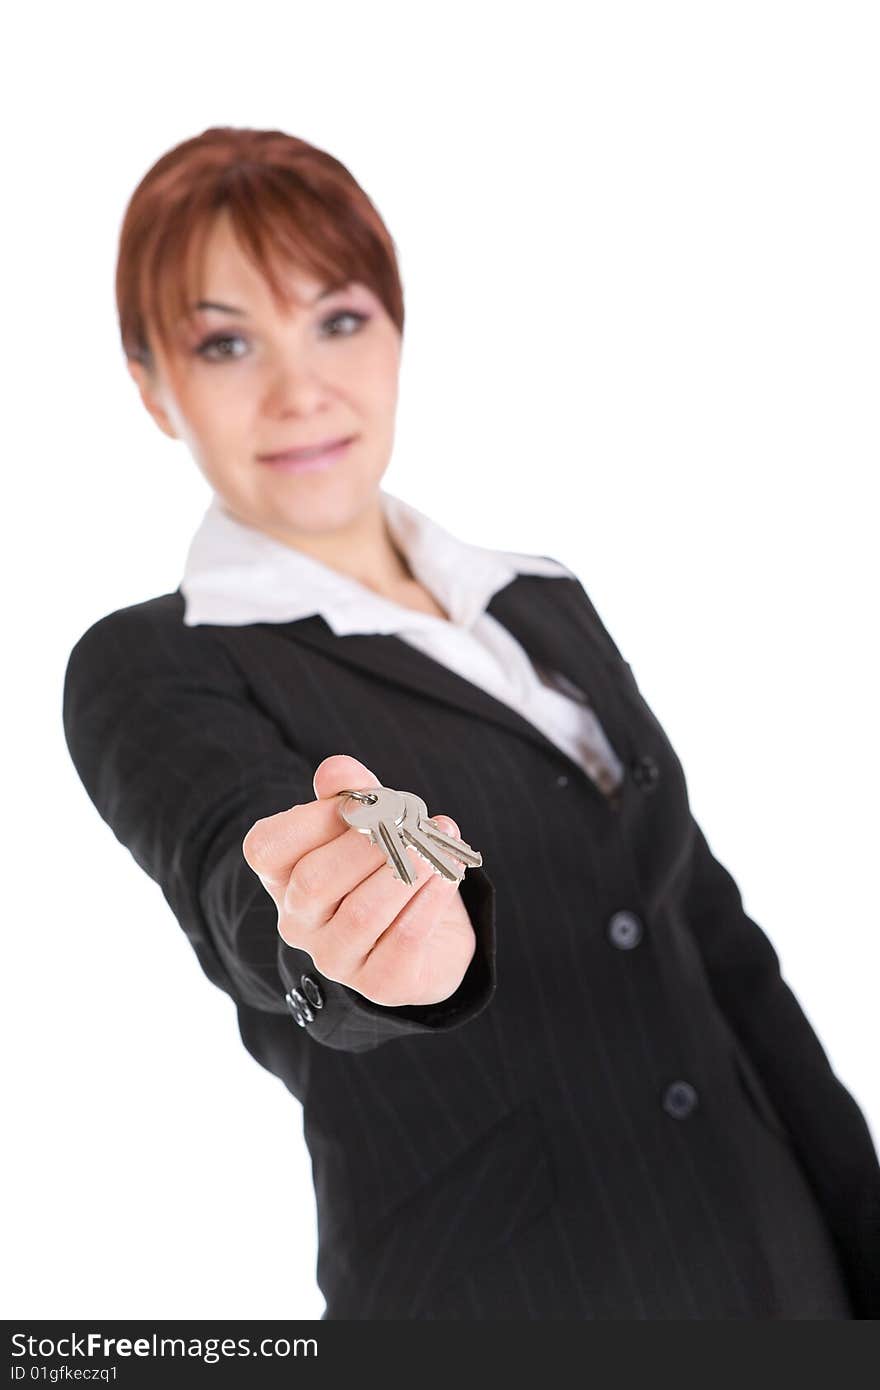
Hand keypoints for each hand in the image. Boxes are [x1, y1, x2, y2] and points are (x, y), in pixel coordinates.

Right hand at [241, 754, 477, 1006]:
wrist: (431, 935)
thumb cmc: (386, 867)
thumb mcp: (371, 822)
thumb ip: (352, 793)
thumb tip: (337, 770)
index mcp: (283, 877)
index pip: (267, 848)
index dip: (313, 819)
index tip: (360, 801)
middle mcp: (298, 923)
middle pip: (315, 881)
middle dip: (367, 845)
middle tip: (408, 821)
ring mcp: (335, 958)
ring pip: (361, 913)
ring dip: (406, 871)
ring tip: (437, 845)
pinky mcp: (380, 984)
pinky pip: (404, 940)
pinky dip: (430, 901)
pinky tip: (448, 875)